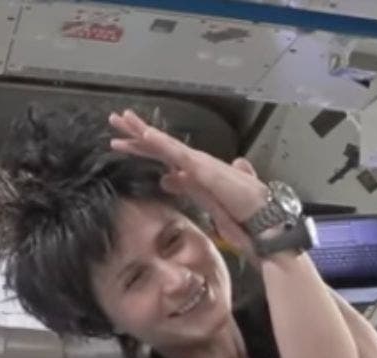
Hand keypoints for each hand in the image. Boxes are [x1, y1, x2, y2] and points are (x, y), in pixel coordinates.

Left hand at [109, 110, 268, 248]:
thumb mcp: (204, 200)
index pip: (163, 154)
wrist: (262, 219)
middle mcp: (194, 162)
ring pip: (165, 144)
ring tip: (123, 119)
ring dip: (143, 131)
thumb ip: (186, 186)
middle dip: (136, 133)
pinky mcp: (202, 168)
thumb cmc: (241, 212)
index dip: (142, 146)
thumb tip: (166, 178)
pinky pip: (177, 153)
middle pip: (159, 145)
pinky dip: (161, 143)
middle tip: (114, 119)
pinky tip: (146, 134)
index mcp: (193, 169)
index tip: (121, 141)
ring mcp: (198, 163)